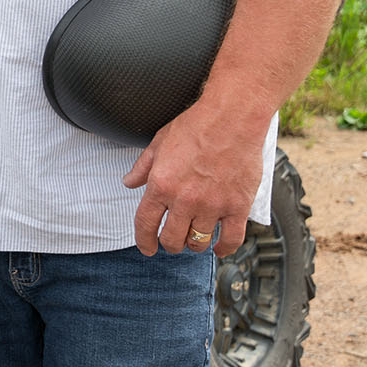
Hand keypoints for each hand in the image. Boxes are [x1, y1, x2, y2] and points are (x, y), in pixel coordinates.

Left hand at [123, 95, 268, 255]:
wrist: (232, 118)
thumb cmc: (196, 126)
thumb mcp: (158, 143)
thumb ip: (142, 167)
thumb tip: (129, 182)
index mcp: (161, 185)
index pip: (145, 224)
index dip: (144, 241)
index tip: (147, 248)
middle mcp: (184, 200)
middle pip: (172, 239)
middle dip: (169, 244)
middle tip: (173, 241)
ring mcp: (212, 205)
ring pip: (199, 241)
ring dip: (194, 244)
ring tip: (194, 240)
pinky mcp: (237, 206)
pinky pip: (231, 239)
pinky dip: (224, 248)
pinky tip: (219, 247)